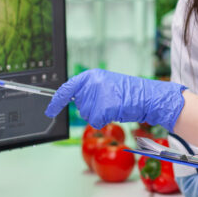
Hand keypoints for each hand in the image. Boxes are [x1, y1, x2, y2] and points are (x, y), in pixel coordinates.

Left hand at [45, 68, 187, 129]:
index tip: (49, 111)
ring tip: (115, 106)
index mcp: (91, 75)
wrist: (148, 96)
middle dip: (91, 109)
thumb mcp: (106, 85)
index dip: (56, 101)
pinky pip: (97, 121)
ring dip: (100, 115)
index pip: (67, 88)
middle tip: (109, 103)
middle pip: (80, 106)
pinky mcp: (104, 106)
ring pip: (88, 115)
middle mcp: (92, 82)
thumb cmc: (130, 93)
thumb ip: (90, 90)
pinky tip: (116, 112)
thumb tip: (73, 99)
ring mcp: (98, 94)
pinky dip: (105, 120)